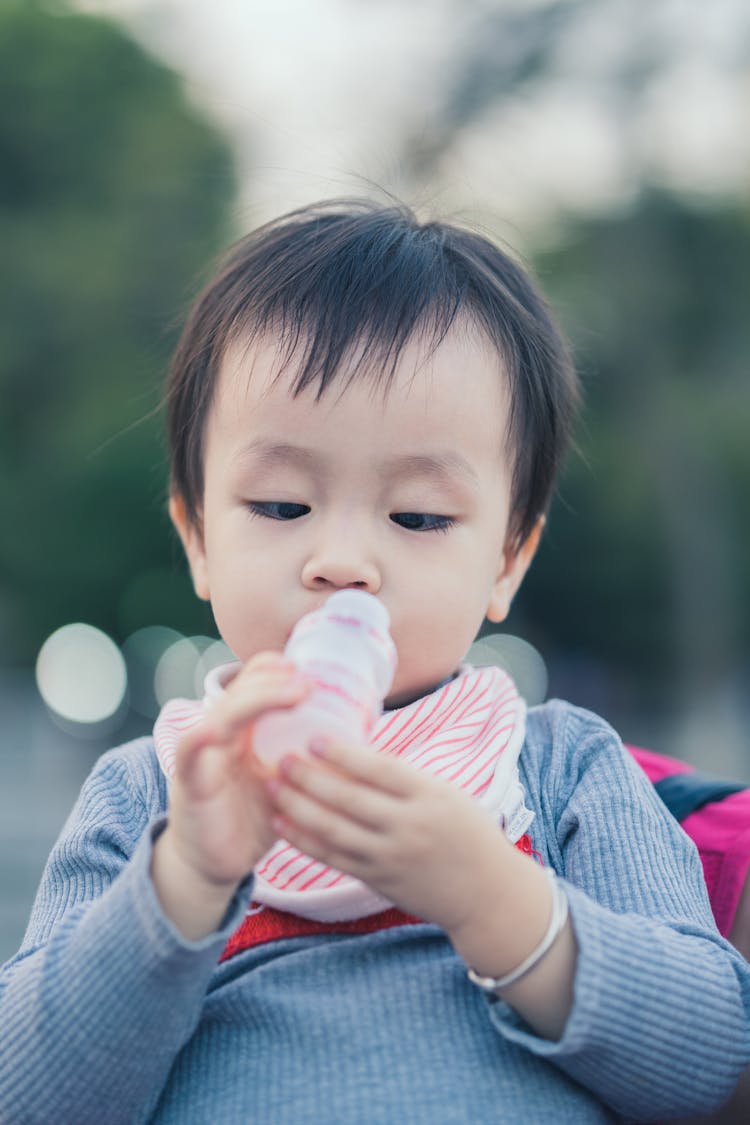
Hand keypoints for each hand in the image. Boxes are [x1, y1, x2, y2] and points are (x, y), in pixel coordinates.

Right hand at [154, 653, 311, 907]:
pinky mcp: (191, 781)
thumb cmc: (254, 820)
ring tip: (289, 693)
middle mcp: (222, 736)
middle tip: (307, 681)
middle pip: (241, 693)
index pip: (253, 687)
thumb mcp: (287, 785)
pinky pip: (189, 752)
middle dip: (273, 682)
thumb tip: (359, 746)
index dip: (274, 672)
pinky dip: (199, 738)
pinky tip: (214, 729)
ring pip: (223, 714)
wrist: (215, 863)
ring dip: (254, 700)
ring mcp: (204, 755)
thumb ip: (309, 764)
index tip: (307, 670)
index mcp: (245, 732)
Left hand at [265, 737, 515, 937]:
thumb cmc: (467, 832)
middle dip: (310, 778)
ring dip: (298, 808)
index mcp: (430, 796)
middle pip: (349, 800)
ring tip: (271, 786)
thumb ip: (404, 779)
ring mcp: (391, 857)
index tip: (314, 738)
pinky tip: (282, 823)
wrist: (486, 894)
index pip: (380, 770)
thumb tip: (353, 753)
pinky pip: (333, 858)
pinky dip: (304, 841)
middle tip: (281, 759)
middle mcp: (409, 826)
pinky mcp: (378, 880)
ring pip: (334, 831)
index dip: (344, 754)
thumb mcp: (446, 794)